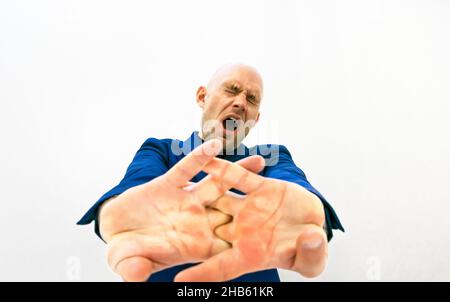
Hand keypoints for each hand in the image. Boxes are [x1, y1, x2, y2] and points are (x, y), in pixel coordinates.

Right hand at [99, 139, 264, 280]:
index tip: (276, 238)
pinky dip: (199, 158)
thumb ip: (136, 270)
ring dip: (237, 172)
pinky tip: (215, 144)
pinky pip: (187, 169)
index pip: (226, 245)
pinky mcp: (169, 184)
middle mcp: (196, 221)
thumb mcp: (128, 263)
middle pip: (233, 210)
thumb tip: (136, 279)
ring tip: (261, 160)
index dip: (249, 242)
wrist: (113, 229)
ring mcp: (185, 200)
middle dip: (256, 203)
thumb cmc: (125, 253)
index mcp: (194, 244)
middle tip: (283, 194)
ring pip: (217, 185)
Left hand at [174, 157, 326, 280]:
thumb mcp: (313, 261)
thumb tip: (312, 239)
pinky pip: (237, 177)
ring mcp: (248, 208)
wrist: (315, 227)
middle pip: (208, 230)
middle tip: (157, 228)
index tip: (178, 281)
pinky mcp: (260, 188)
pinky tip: (205, 155)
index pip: (221, 266)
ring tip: (175, 185)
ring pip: (217, 198)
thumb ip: (311, 255)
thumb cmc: (311, 251)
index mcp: (250, 255)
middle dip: (184, 229)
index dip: (202, 274)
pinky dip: (223, 168)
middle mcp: (242, 231)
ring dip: (198, 191)